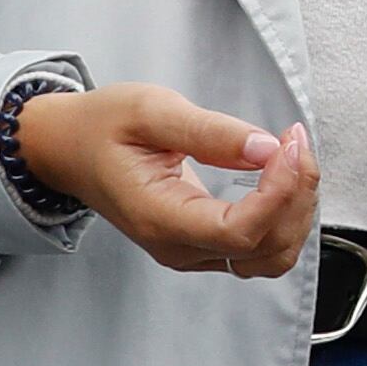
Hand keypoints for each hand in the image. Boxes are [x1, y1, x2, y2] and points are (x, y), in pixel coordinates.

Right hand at [10, 87, 321, 279]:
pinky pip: (262, 246)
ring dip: (297, 208)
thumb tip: (266, 149)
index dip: (280, 192)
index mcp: (159, 218)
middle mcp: (177, 247)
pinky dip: (285, 214)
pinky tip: (282, 174)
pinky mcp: (204, 243)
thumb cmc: (102, 127)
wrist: (69, 149)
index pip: (239, 233)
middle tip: (293, 140)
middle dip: (297, 194)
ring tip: (291, 155)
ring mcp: (192, 251)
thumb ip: (209, 131)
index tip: (288, 143)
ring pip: (272, 255)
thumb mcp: (151, 111)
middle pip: (266, 249)